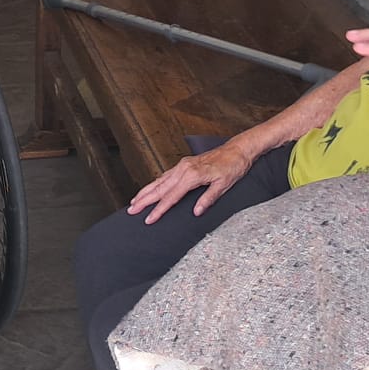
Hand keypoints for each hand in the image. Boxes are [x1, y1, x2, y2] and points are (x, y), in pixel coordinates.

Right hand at [126, 140, 256, 223]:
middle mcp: (183, 169)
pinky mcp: (184, 164)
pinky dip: (155, 183)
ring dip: (145, 191)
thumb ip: (208, 198)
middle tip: (131, 211)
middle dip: (144, 200)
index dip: (158, 210)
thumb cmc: (233, 166)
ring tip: (134, 201)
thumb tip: (196, 212)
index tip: (149, 219)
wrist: (237, 149)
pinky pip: (165, 175)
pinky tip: (150, 189)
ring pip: (159, 180)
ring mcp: (182, 165)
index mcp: (192, 175)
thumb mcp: (224, 185)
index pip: (171, 197)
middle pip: (159, 188)